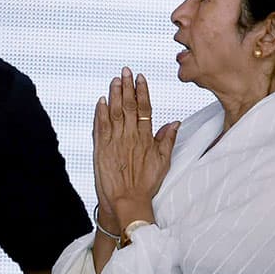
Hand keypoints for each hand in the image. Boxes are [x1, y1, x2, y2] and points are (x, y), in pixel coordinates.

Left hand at [93, 67, 178, 228]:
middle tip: (125, 71)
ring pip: (114, 113)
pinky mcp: (100, 148)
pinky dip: (100, 113)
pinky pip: (100, 126)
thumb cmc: (144, 184)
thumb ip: (167, 140)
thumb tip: (174, 122)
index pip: (145, 109)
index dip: (142, 92)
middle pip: (129, 106)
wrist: (126, 201)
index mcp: (145, 139)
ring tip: (114, 80)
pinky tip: (101, 101)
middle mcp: (130, 137)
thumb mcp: (163, 162)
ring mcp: (114, 141)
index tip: (140, 78)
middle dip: (127, 87)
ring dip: (114, 95)